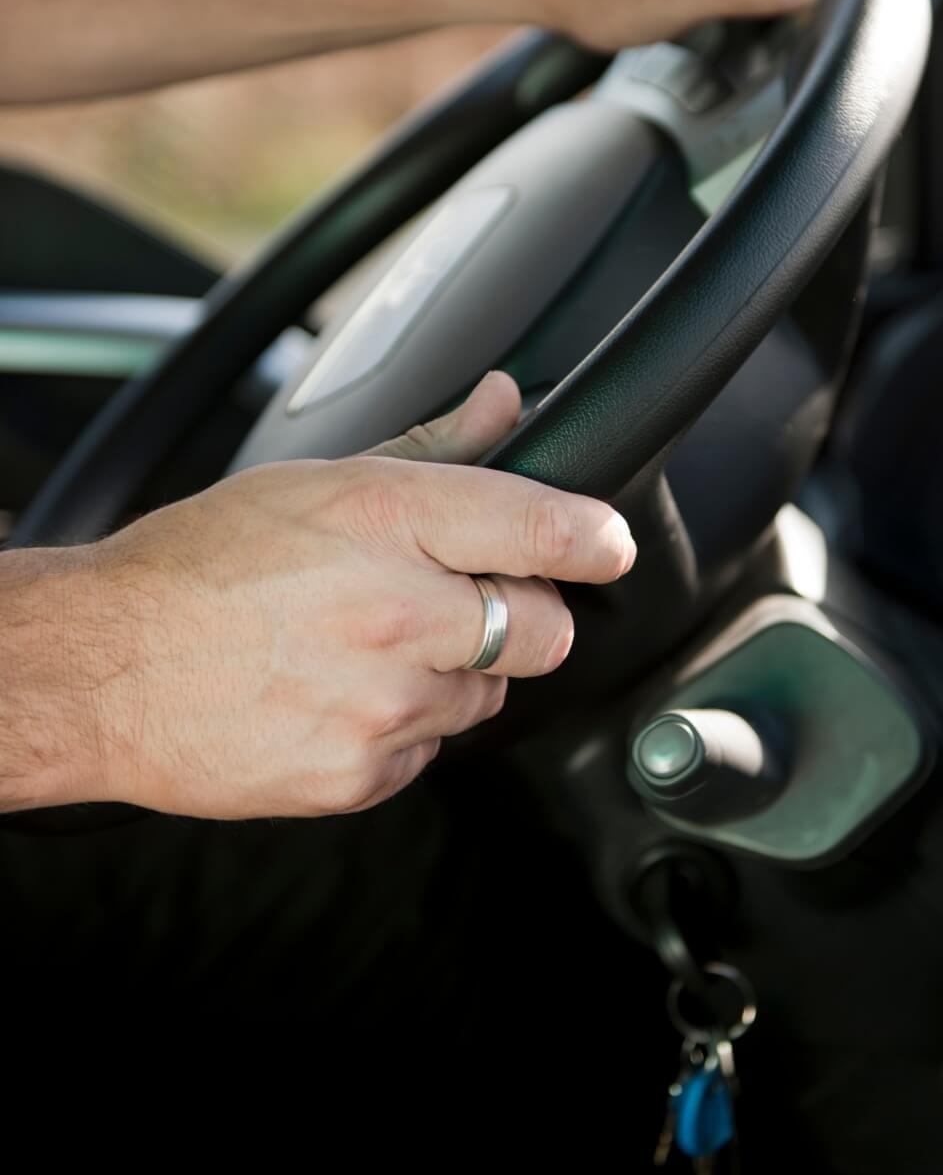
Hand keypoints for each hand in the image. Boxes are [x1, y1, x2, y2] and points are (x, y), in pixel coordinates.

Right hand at [6, 374, 633, 818]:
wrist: (104, 670)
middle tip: (463, 601)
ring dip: (456, 674)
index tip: (605, 545)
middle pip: (545, 628)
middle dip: (522, 614)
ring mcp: (383, 701)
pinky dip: (406, 727)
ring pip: (490, 694)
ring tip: (372, 649)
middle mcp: (395, 610)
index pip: (544, 526)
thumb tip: (507, 402)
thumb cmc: (198, 565)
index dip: (593, 537)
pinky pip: (433, 750)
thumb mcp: (313, 480)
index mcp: (386, 518)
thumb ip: (432, 445)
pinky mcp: (363, 773)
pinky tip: (342, 696)